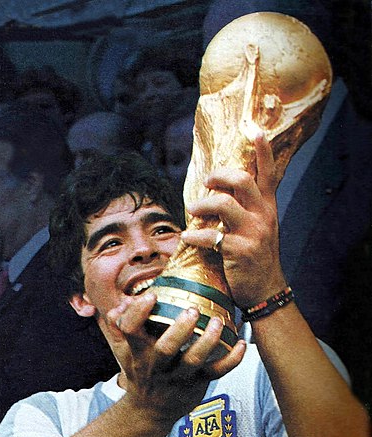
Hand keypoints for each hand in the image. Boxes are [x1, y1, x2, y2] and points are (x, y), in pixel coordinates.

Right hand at [107, 292, 245, 425]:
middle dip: (179, 329)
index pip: (131, 331)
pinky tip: (242, 343)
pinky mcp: (198, 383)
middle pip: (166, 348)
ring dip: (208, 341)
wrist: (149, 411)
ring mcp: (178, 376)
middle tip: (192, 310)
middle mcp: (157, 365)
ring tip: (217, 322)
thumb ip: (118, 325)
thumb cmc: (140, 371)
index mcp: (137, 352)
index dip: (139, 313)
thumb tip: (121, 304)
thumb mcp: (123, 351)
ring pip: (194, 361)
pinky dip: (233, 359)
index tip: (152, 295)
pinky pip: (218, 372)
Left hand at [181, 133, 286, 306]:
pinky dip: (194, 235)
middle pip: (241, 180)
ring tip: (192, 210)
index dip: (262, 149)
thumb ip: (246, 205)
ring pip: (223, 203)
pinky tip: (188, 237)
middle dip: (217, 176)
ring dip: (201, 204)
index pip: (268, 172)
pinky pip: (211, 236)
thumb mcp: (260, 226)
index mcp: (268, 206)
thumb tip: (219, 186)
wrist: (266, 289)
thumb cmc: (257, 256)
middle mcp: (263, 215)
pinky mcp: (239, 250)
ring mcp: (252, 232)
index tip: (252, 128)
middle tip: (206, 184)